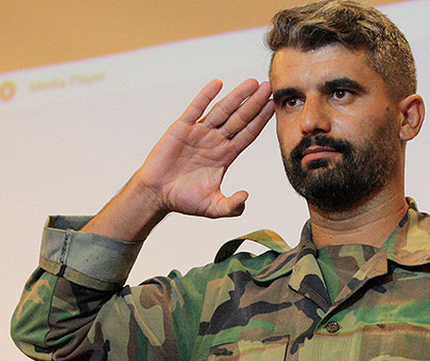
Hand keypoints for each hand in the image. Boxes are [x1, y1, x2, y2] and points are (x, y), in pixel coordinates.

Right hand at [84, 79, 273, 241]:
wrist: (156, 194)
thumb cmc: (184, 200)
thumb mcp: (213, 208)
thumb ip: (232, 206)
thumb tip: (246, 196)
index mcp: (225, 155)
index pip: (248, 134)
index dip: (260, 121)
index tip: (273, 106)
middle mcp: (215, 140)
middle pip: (239, 118)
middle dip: (254, 103)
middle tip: (269, 87)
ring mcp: (199, 132)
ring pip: (221, 110)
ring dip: (236, 96)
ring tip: (251, 83)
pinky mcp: (181, 128)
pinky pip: (195, 109)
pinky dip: (206, 96)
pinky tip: (218, 84)